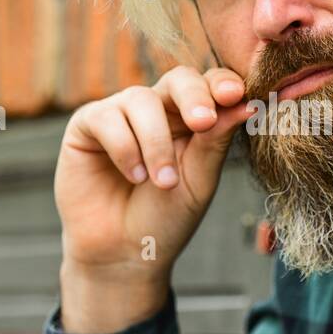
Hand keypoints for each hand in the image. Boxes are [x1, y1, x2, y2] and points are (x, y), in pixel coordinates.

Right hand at [53, 66, 250, 332]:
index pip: (210, 86)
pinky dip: (124, 148)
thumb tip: (245, 104)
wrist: (123, 254)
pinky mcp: (87, 125)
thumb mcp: (198, 182)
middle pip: (178, 79)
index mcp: (192, 119)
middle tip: (203, 122)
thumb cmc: (165, 218)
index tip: (236, 96)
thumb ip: (215, 142)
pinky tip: (133, 177)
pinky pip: (107, 118)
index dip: (222, 84)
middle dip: (194, 97)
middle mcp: (158, 110)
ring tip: (163, 182)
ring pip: (141, 100)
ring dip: (155, 142)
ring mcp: (121, 114)